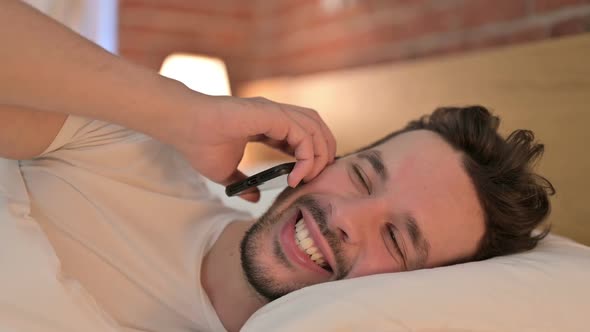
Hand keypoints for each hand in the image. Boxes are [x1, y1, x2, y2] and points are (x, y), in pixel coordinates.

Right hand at [177, 95, 336, 201]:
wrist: (183, 126)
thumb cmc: (199, 144)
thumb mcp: (226, 172)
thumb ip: (243, 184)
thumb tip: (253, 199)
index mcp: (268, 124)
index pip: (304, 134)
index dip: (310, 156)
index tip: (301, 179)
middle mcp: (275, 114)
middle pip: (316, 127)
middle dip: (323, 153)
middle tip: (314, 179)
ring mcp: (274, 112)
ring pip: (315, 128)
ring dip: (319, 155)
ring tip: (308, 178)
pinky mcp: (270, 115)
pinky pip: (302, 135)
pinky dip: (306, 157)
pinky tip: (295, 176)